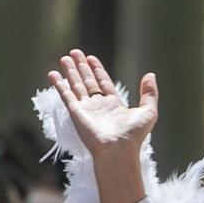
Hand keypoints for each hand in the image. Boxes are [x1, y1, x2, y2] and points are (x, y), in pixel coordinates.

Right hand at [49, 50, 158, 169]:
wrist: (118, 150)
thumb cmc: (134, 135)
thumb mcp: (148, 112)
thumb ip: (149, 93)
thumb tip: (150, 74)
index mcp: (114, 105)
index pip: (103, 82)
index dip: (97, 70)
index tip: (91, 58)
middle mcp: (98, 106)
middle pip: (87, 81)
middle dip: (81, 67)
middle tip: (75, 52)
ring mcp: (86, 109)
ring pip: (76, 85)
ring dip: (70, 72)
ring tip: (64, 58)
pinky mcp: (76, 113)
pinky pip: (66, 95)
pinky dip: (59, 84)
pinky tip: (53, 74)